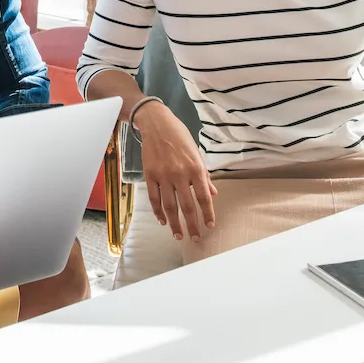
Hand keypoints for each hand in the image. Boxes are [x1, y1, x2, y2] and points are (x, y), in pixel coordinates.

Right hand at [132, 100, 217, 240]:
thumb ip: (204, 176)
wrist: (157, 124)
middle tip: (196, 238)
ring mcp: (163, 176)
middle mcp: (180, 174)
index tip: (210, 225)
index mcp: (195, 168)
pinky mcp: (150, 175)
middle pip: (187, 206)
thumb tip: (213, 193)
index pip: (204, 197)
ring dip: (175, 223)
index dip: (208, 213)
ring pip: (170, 206)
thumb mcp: (197, 153)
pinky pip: (154, 198)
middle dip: (192, 225)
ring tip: (178, 235)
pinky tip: (163, 221)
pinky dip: (158, 212)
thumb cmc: (179, 137)